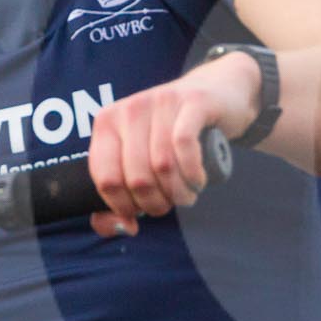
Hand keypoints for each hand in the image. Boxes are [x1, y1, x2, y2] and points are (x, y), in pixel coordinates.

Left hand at [85, 53, 259, 236]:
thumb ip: (120, 197)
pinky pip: (185, 144)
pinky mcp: (192, 102)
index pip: (105, 177)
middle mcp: (130, 109)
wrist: (216, 92)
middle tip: (168, 205)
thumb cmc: (172, 134)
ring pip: (162, 165)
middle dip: (154, 203)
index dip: (123, 206)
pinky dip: (191, 173)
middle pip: (136, 177)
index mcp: (107, 123)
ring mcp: (161, 102)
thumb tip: (122, 228)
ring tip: (186, 196)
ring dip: (177, 193)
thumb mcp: (141, 159)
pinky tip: (198, 181)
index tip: (140, 213)